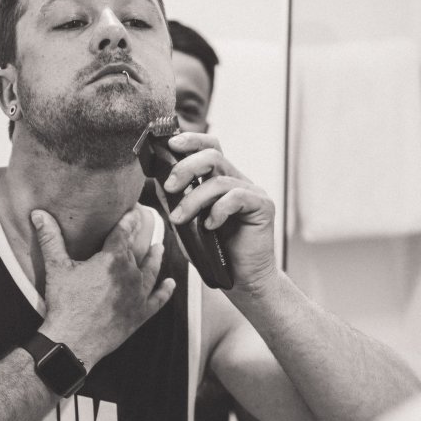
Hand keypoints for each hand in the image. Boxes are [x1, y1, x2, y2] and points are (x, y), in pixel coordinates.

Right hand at [32, 207, 176, 367]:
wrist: (74, 340)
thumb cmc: (65, 303)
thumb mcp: (56, 267)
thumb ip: (50, 238)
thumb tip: (38, 214)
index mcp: (112, 259)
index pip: (123, 232)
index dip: (128, 220)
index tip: (133, 211)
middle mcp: (130, 274)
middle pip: (137, 251)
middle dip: (140, 237)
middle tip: (145, 224)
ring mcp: (138, 295)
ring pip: (151, 271)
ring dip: (155, 259)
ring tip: (159, 248)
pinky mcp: (140, 314)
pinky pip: (158, 300)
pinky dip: (165, 291)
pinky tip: (170, 283)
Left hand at [160, 132, 278, 295]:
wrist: (242, 280)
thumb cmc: (215, 253)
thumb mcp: (187, 225)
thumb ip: (175, 202)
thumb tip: (157, 180)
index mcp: (221, 180)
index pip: (209, 147)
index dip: (191, 140)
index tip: (170, 144)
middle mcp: (237, 181)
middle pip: (213, 154)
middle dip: (185, 167)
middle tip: (170, 187)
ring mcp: (252, 192)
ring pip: (218, 180)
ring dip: (193, 199)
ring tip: (180, 220)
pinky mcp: (263, 206)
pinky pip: (237, 197)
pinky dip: (218, 211)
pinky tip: (210, 227)